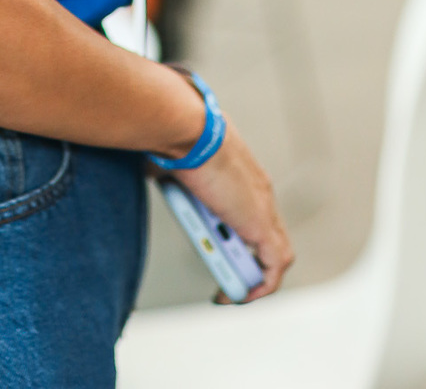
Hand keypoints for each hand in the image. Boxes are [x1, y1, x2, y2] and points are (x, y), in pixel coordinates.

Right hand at [174, 125, 293, 297]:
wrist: (187, 130)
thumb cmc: (176, 136)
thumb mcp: (171, 157)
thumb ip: (168, 169)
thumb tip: (152, 170)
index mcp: (239, 171)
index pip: (248, 207)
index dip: (234, 230)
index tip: (214, 243)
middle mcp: (258, 189)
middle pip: (263, 233)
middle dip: (242, 257)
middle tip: (219, 272)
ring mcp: (263, 207)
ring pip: (272, 252)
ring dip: (251, 274)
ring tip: (226, 288)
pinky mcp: (261, 224)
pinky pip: (274, 265)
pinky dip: (260, 285)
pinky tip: (237, 295)